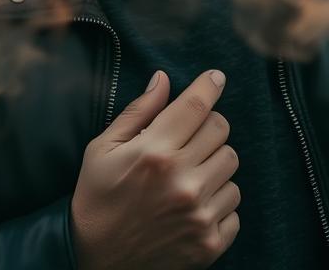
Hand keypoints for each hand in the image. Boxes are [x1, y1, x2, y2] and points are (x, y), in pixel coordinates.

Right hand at [70, 68, 239, 269]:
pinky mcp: (210, 242)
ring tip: (188, 175)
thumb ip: (138, 111)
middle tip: (186, 139)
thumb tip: (163, 78)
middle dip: (206, 126)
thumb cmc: (97, 198)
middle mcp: (182, 180)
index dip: (210, 84)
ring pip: (231, 165)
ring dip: (214, 164)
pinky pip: (234, 206)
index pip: (197, 105)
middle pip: (220, 129)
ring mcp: (199, 213)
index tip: (216, 77)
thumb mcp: (104, 149)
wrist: (93, 263)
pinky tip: (193, 205)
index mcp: (154, 152)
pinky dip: (218, 202)